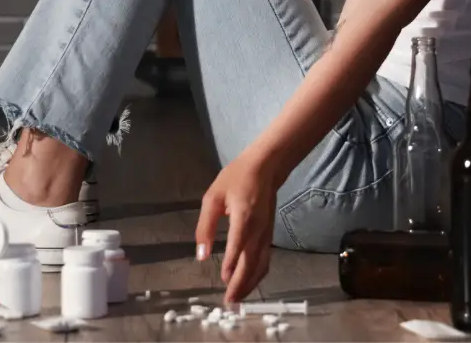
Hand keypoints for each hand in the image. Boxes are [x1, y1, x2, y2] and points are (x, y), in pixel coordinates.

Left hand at [195, 154, 279, 303]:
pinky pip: (265, 260)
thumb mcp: (212, 197)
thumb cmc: (235, 179)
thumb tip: (201, 254)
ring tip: (237, 299)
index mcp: (244, 217)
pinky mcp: (269, 236)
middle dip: (241, 283)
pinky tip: (249, 284)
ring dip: (250, 284)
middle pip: (251, 262)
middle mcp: (258, 229)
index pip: (238, 244)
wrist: (266, 168)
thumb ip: (205, 226)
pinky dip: (257, 275)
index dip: (231, 263)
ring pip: (260, 265)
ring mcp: (266, 234)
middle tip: (229, 302)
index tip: (224, 280)